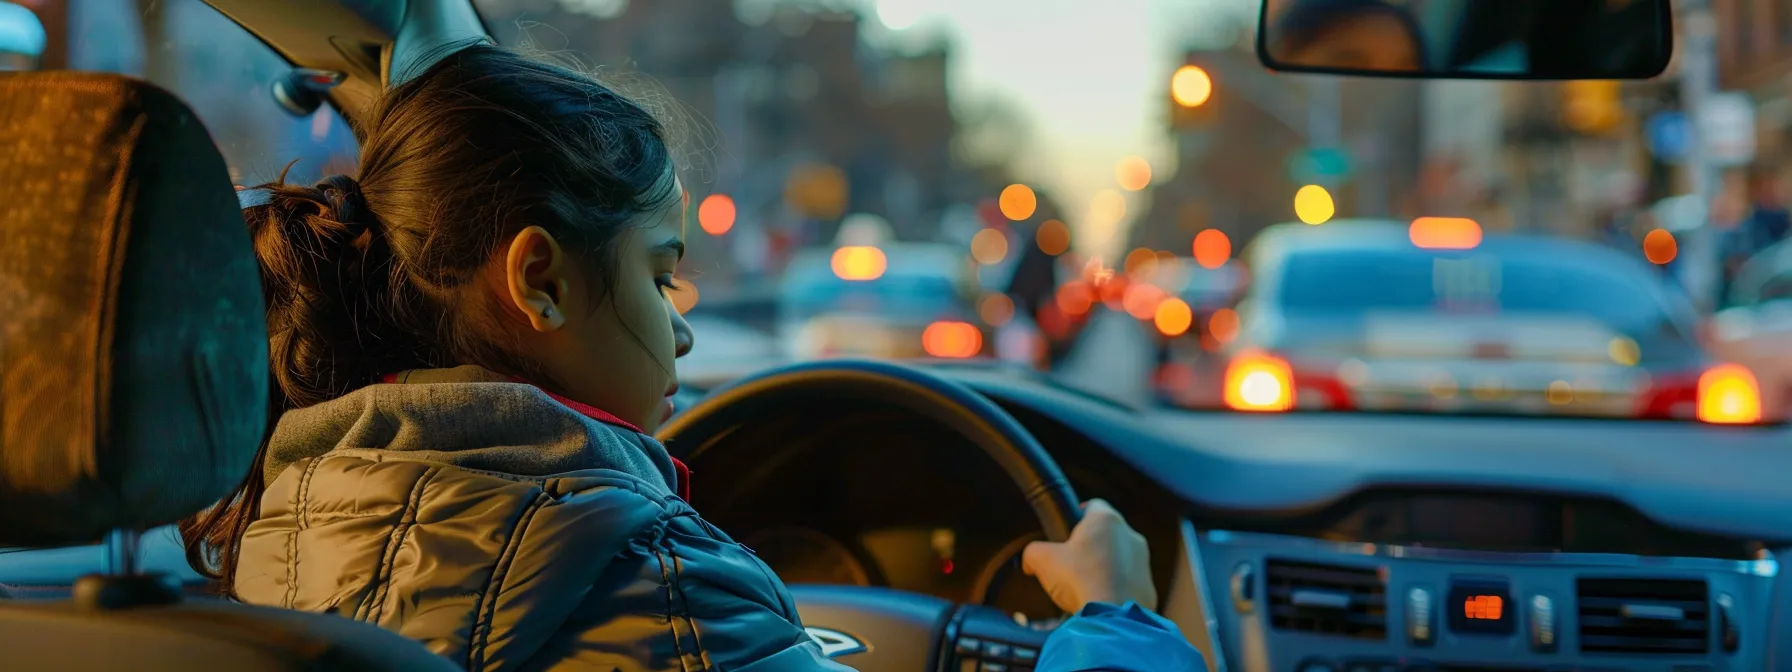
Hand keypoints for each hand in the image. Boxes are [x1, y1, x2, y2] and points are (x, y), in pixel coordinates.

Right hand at [1021, 499, 1156, 613]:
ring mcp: (1143, 561)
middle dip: (1090, 546)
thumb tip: (1029, 561)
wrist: (1111, 616)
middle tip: (1071, 564)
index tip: (1066, 533)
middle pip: (1106, 534)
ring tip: (1086, 587)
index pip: (1091, 505)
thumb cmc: (1079, 580)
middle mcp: (1130, 535)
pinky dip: (1117, 588)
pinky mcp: (1149, 586)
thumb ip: (1032, 552)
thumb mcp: (1042, 560)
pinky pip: (1129, 582)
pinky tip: (1101, 601)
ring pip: (1120, 558)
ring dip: (1105, 568)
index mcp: (1106, 519)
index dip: (1076, 516)